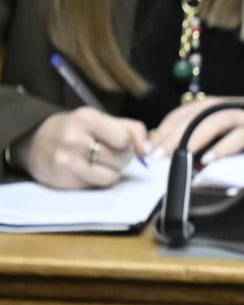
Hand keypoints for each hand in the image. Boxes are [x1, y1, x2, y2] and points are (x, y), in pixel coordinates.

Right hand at [17, 108, 147, 189]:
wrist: (33, 143)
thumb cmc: (75, 130)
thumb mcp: (100, 120)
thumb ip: (131, 129)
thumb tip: (149, 149)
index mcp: (86, 118)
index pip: (125, 138)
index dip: (128, 144)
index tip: (120, 143)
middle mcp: (74, 138)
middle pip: (121, 158)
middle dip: (121, 158)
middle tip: (107, 153)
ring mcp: (67, 161)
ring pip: (112, 175)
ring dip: (111, 171)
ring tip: (98, 162)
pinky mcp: (64, 180)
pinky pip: (98, 185)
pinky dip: (98, 180)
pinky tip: (87, 171)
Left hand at [148, 95, 243, 163]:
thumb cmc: (243, 125)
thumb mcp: (215, 128)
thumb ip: (194, 136)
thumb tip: (169, 153)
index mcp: (204, 106)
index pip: (177, 117)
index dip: (160, 132)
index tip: (146, 151)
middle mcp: (218, 107)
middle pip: (189, 120)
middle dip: (169, 138)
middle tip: (155, 156)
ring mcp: (236, 116)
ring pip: (209, 124)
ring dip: (191, 140)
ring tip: (177, 156)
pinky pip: (236, 137)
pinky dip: (222, 148)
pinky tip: (209, 160)